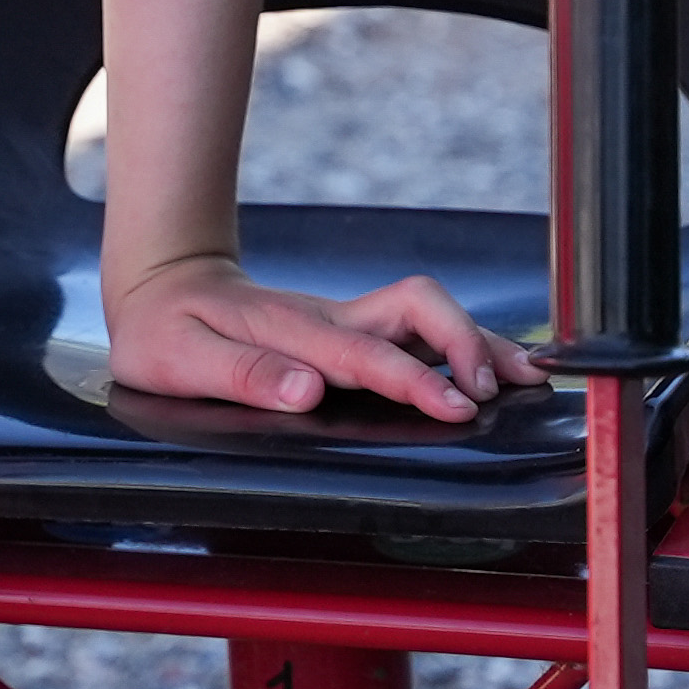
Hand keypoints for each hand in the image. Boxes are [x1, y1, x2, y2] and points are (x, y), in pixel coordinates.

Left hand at [104, 255, 550, 422]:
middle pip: (415, 308)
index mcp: (291, 331)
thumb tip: (309, 391)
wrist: (161, 281)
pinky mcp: (349, 328)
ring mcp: (342, 319)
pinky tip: (494, 368)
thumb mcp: (178, 357)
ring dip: (476, 340)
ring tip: (528, 378)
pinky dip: (461, 344)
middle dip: (464, 343)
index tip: (459, 407)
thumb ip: (243, 374)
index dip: (415, 379)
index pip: (365, 352)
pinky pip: (415, 328)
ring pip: (425, 314)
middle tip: (493, 395)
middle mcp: (328, 319)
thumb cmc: (164, 328)